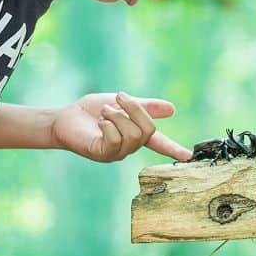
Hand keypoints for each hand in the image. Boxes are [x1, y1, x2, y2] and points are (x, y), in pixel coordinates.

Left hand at [51, 92, 191, 161]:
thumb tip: (172, 109)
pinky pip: (115, 141)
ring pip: (132, 135)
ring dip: (118, 116)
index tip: (189, 155)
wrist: (66, 116)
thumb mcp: (122, 103)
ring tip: (104, 113)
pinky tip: (100, 123)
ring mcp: (116, 153)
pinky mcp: (102, 154)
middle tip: (117, 99)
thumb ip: (145, 106)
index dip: (174, 148)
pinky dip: (108, 125)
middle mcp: (129, 146)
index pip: (160, 143)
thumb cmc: (92, 111)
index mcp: (136, 134)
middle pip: (148, 130)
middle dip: (134, 109)